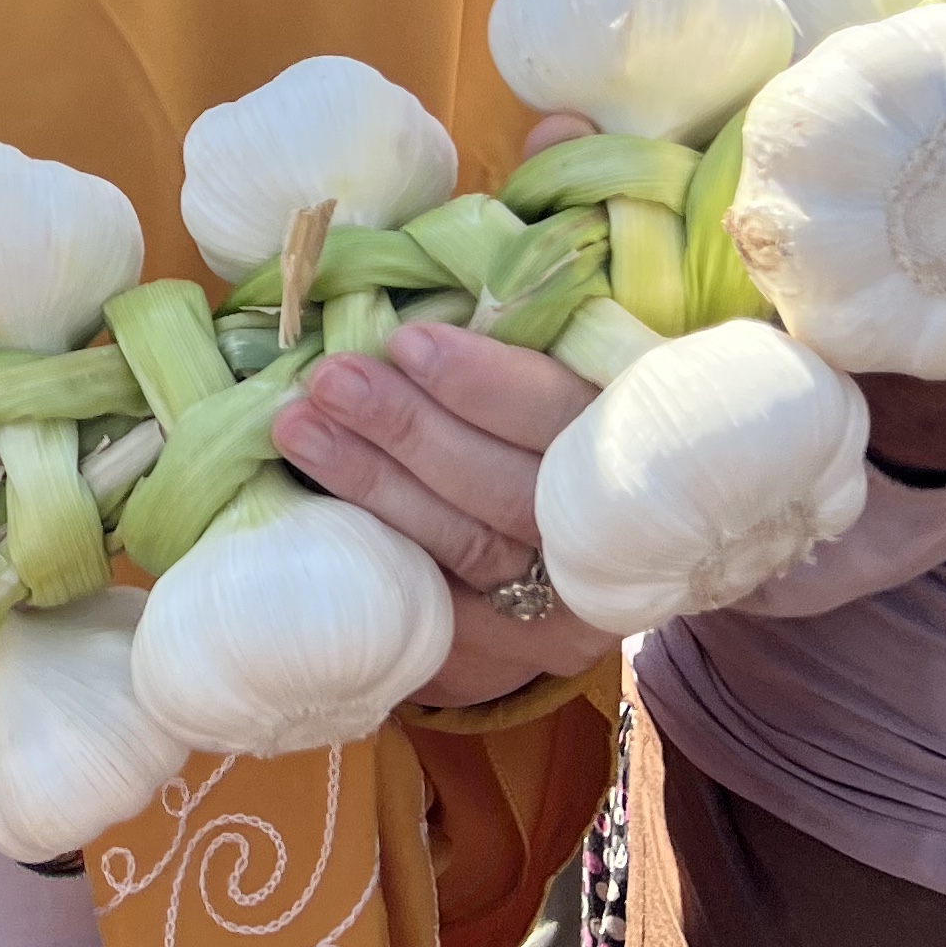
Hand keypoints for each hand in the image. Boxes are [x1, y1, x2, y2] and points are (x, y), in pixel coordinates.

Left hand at [274, 321, 610, 702]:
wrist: (611, 546)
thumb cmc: (577, 427)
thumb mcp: (582, 375)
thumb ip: (533, 349)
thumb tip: (427, 300)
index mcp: (646, 449)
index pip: (568, 422)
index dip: (487, 386)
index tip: (406, 341)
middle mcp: (615, 540)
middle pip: (509, 495)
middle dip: (410, 432)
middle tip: (330, 380)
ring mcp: (568, 606)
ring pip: (468, 549)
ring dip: (374, 485)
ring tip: (299, 427)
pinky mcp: (516, 646)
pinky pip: (438, 604)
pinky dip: (375, 552)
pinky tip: (312, 509)